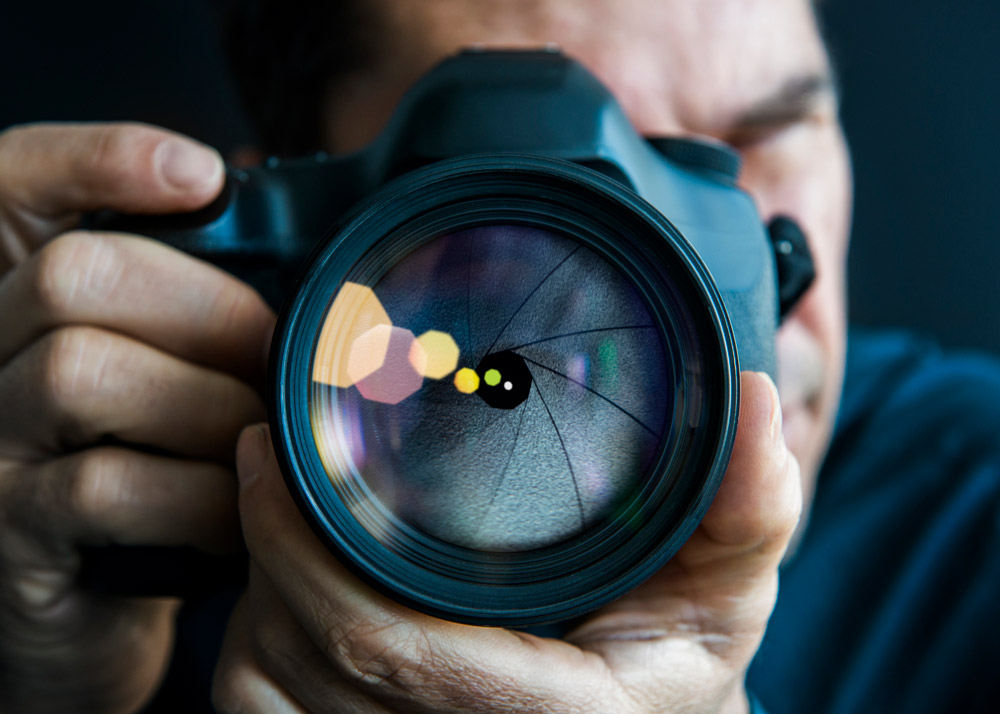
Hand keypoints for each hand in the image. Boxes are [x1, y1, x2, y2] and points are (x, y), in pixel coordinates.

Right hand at [0, 123, 275, 713]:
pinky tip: (235, 516)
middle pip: (71, 275)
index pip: (13, 182)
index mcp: (19, 297)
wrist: (90, 610)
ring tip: (257, 442)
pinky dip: (198, 498)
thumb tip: (276, 229)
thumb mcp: (169, 374)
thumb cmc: (152, 474)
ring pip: (83, 372)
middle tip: (273, 356)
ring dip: (209, 407)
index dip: (95, 158)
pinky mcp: (10, 531)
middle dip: (206, 308)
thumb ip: (195, 303)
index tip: (200, 173)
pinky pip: (106, 487)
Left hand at [214, 371, 799, 712]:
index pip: (386, 649)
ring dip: (258, 598)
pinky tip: (283, 592)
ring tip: (277, 521)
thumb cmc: (675, 659)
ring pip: (268, 695)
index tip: (268, 450)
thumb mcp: (727, 588)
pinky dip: (258, 649)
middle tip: (266, 459)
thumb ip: (748, 504)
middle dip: (267, 554)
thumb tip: (752, 398)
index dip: (302, 548)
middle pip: (303, 664)